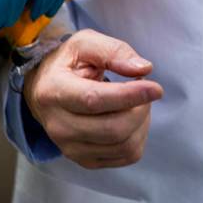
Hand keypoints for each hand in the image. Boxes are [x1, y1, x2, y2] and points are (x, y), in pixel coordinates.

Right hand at [23, 28, 163, 168]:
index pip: (94, 100)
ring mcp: (70, 148)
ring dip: (142, 121)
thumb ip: (114, 51)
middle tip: (144, 87)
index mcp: (54, 91)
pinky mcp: (85, 160)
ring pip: (124, 145)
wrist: (46, 88)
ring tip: (137, 100)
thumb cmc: (69, 62)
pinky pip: (126, 155)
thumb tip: (143, 69)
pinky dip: (139, 135)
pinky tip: (131, 116)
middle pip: (113, 129)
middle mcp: (58, 126)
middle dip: (140, 107)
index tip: (156, 88)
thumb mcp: (86, 42)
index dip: (129, 96)